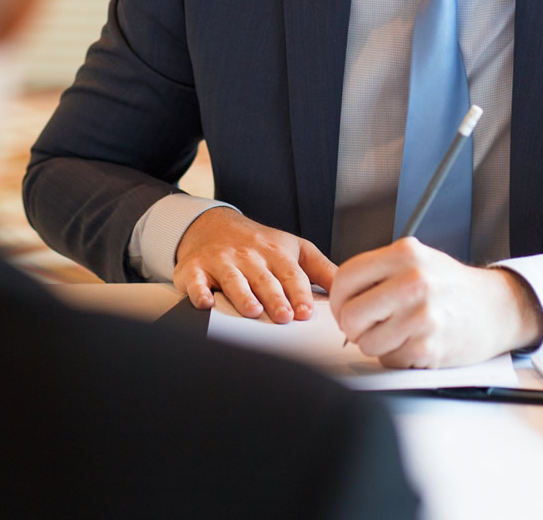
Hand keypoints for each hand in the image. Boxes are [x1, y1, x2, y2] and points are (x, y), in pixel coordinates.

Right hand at [173, 207, 336, 323]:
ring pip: (233, 279)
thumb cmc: (259, 244)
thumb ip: (322, 269)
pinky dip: (199, 292)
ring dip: (242, 295)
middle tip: (284, 317)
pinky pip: (196, 281)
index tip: (306, 313)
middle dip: (275, 297)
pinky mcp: (195, 268)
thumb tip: (348, 289)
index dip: (299, 294)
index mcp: (276, 253)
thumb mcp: (294, 249)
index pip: (291, 274)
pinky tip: (205, 304)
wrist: (213, 225)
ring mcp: (221, 261)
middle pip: (264, 278)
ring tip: (252, 310)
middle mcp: (249, 256)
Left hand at [329, 237, 542, 367]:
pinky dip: (396, 357)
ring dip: (375, 344)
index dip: (337, 298)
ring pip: (366, 342)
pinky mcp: (429, 347)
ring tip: (396, 333)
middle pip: (350, 314)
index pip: (346, 277)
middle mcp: (413, 281)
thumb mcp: (417, 260)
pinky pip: (389, 360)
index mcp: (404, 254)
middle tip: (366, 326)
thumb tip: (340, 293)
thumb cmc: (452, 286)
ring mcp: (421, 315)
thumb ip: (380, 271)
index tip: (343, 307)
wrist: (497, 308)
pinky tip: (412, 343)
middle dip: (352, 326)